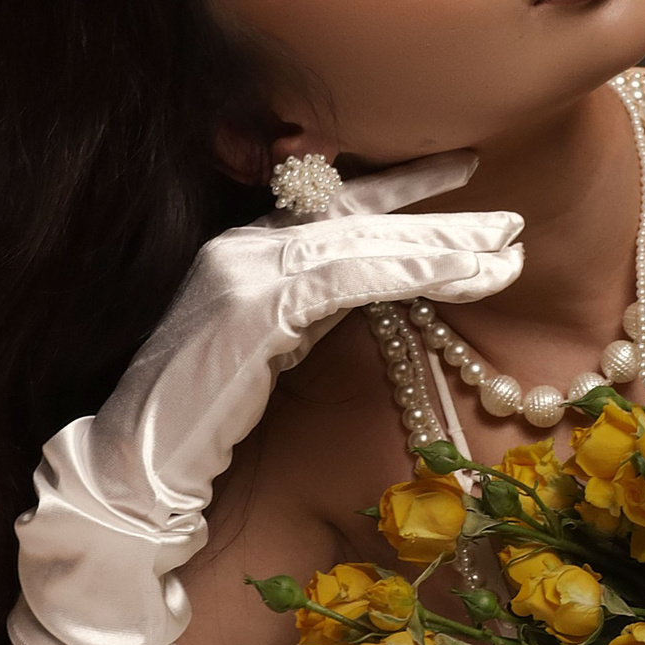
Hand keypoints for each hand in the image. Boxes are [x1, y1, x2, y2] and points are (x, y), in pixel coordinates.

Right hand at [9, 155, 523, 644]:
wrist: (133, 475)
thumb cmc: (199, 429)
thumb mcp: (261, 354)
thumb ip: (305, 314)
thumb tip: (374, 300)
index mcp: (241, 249)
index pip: (334, 202)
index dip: (401, 185)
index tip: (465, 169)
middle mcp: (241, 245)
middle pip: (359, 217)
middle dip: (440, 216)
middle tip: (511, 221)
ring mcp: (243, 270)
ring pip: (363, 242)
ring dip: (442, 245)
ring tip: (507, 251)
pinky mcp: (253, 308)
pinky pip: (348, 278)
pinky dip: (407, 270)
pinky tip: (459, 274)